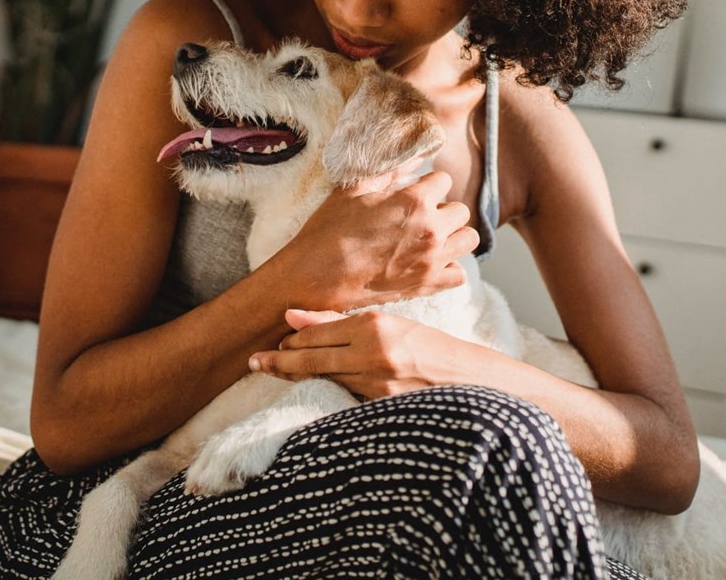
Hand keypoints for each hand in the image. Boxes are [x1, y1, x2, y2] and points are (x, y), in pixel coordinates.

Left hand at [248, 308, 479, 399]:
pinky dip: (324, 390)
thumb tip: (292, 317)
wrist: (470, 381)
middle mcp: (372, 353)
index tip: (270, 344)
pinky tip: (310, 388)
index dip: (290, 340)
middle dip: (279, 362)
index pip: (317, 332)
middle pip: (311, 359)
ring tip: (275, 370)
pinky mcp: (379, 408)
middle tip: (255, 363)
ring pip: (322, 378)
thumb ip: (339, 321)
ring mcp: (375, 384)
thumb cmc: (430, 346)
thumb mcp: (389, 323)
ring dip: (297, 375)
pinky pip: (341, 395)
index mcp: (374, 325)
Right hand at [273, 170, 479, 311]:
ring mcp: (432, 259)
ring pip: (468, 239)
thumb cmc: (329, 231)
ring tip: (430, 239)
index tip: (414, 193)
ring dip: (453, 236)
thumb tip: (413, 157)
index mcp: (414, 200)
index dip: (427, 184)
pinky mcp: (428, 285)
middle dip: (443, 210)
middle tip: (420, 217)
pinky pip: (459, 274)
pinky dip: (449, 268)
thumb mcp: (353, 191)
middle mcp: (431, 228)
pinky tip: (429, 263)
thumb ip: (388, 171)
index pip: (444, 180)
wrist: (315, 277)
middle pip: (461, 210)